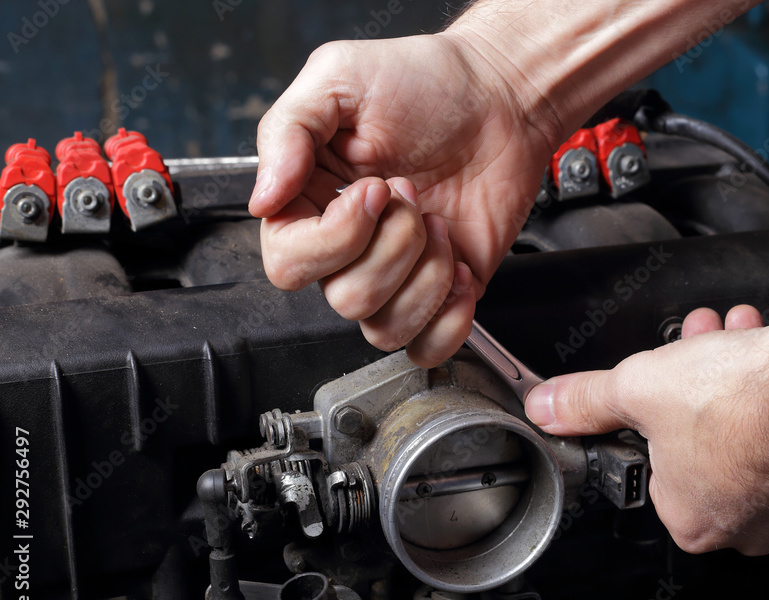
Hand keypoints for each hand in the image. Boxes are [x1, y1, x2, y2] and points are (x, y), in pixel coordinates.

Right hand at [250, 35, 559, 366]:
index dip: (335, 238)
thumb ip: (286, 132)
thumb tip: (261, 200)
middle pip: (342, 298)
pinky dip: (448, 318)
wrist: (501, 96)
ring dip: (424, 274)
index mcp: (311, 202)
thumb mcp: (339, 77)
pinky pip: (426, 348)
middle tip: (413, 194)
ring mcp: (397, 276)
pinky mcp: (442, 293)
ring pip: (383, 327)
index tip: (374, 191)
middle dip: (393, 246)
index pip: (288, 264)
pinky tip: (459, 268)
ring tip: (438, 222)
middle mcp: (349, 248)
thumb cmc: (426, 82)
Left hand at [524, 305, 768, 554]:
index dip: (656, 424)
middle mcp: (751, 527)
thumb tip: (551, 407)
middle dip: (696, 391)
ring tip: (731, 336)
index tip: (661, 392)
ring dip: (738, 384)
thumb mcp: (635, 388)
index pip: (658, 473)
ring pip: (757, 439)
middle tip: (696, 352)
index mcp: (693, 522)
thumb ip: (586, 403)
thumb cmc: (735, 398)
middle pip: (708, 450)